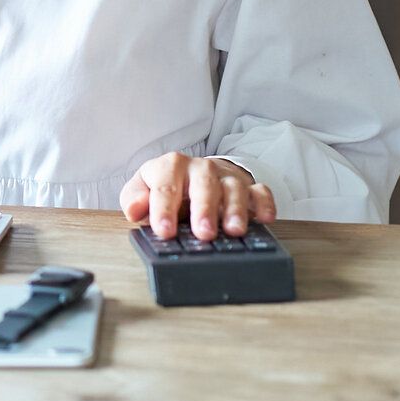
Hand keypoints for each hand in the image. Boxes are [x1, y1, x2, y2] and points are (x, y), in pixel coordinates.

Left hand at [119, 153, 275, 240]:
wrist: (194, 173)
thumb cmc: (167, 186)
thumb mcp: (142, 189)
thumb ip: (135, 199)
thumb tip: (134, 210)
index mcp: (170, 166)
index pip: (165, 186)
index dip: (163, 209)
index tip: (164, 231)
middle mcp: (200, 168)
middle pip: (204, 184)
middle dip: (204, 209)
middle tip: (203, 233)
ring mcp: (225, 176)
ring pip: (233, 187)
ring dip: (235, 209)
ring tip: (233, 231)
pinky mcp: (247, 186)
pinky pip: (260, 191)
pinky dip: (264, 204)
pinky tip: (265, 218)